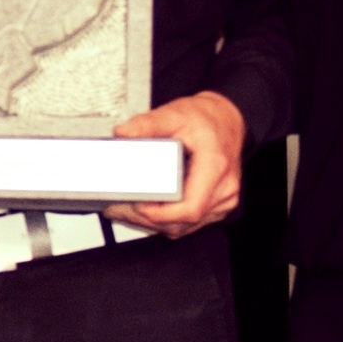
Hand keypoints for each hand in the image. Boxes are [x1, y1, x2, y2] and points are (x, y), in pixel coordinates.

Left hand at [116, 94, 245, 237]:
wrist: (225, 120)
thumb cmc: (206, 119)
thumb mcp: (175, 114)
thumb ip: (147, 123)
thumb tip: (123, 133)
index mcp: (215, 167)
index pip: (190, 207)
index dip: (160, 214)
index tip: (136, 206)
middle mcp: (223, 189)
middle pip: (183, 222)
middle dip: (147, 220)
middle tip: (118, 208)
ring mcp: (222, 201)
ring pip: (184, 227)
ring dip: (154, 223)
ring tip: (125, 210)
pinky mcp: (217, 207)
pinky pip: (189, 224)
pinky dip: (166, 221)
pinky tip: (146, 210)